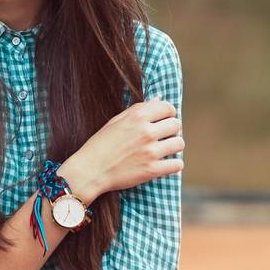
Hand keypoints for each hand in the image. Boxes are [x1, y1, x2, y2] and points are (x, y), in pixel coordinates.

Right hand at [61, 100, 183, 205]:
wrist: (90, 170)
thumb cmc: (101, 144)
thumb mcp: (117, 121)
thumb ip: (139, 109)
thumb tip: (159, 99)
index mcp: (137, 116)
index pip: (168, 108)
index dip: (169, 113)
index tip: (165, 120)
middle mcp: (146, 132)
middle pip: (176, 125)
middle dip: (173, 129)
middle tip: (166, 136)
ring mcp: (150, 152)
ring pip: (179, 143)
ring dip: (175, 146)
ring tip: (166, 149)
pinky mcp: (151, 170)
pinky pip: (177, 165)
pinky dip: (175, 165)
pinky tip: (167, 164)